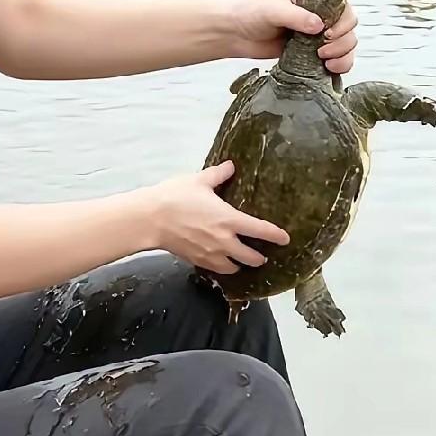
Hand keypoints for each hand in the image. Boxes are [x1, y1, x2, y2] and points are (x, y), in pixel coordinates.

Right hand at [145, 162, 288, 275]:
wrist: (149, 219)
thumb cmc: (174, 197)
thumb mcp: (199, 181)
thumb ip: (218, 175)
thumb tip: (231, 166)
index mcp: (229, 220)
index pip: (261, 230)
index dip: (276, 236)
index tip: (285, 239)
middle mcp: (224, 241)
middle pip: (251, 258)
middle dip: (260, 257)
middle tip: (262, 254)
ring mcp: (210, 254)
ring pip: (234, 268)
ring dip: (240, 265)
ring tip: (241, 260)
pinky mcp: (197, 261)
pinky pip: (216, 269)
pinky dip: (222, 267)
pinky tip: (221, 262)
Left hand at [224, 0, 358, 74]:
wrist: (235, 32)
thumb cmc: (251, 11)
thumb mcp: (272, 9)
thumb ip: (296, 16)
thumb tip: (319, 26)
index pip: (343, 4)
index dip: (342, 20)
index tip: (327, 32)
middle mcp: (320, 12)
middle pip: (349, 25)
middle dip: (343, 40)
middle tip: (322, 50)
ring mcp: (317, 33)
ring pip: (346, 43)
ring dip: (343, 54)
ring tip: (325, 62)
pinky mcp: (312, 51)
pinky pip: (336, 58)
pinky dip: (339, 65)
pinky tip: (329, 69)